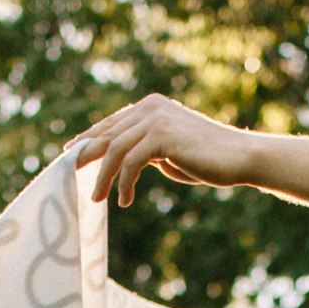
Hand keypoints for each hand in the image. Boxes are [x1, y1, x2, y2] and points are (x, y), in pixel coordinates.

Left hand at [71, 95, 252, 205]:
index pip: (111, 124)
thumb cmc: (207, 160)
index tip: (72, 155)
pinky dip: (124, 183)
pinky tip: (124, 200)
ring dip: (102, 176)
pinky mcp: (162, 135)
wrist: (239, 158)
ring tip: (95, 198)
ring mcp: (156, 119)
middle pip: (107, 134)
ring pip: (114, 149)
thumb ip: (146, 149)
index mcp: (151, 107)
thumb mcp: (169, 151)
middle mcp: (150, 108)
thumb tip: (124, 160)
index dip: (89, 140)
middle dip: (86, 157)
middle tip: (69, 176)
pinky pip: (131, 162)